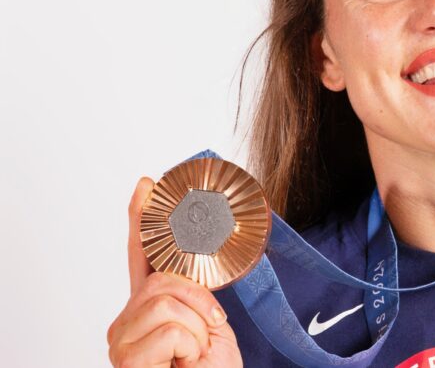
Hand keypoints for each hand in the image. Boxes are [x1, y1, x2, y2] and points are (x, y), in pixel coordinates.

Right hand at [107, 177, 243, 366]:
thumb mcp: (211, 324)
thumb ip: (198, 291)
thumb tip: (207, 248)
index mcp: (148, 308)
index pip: (142, 255)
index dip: (143, 218)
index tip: (146, 185)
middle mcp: (127, 321)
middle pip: (163, 279)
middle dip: (200, 301)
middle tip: (208, 331)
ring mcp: (122, 342)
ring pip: (167, 301)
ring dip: (198, 328)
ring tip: (194, 354)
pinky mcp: (127, 360)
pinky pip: (171, 328)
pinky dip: (191, 346)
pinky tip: (184, 364)